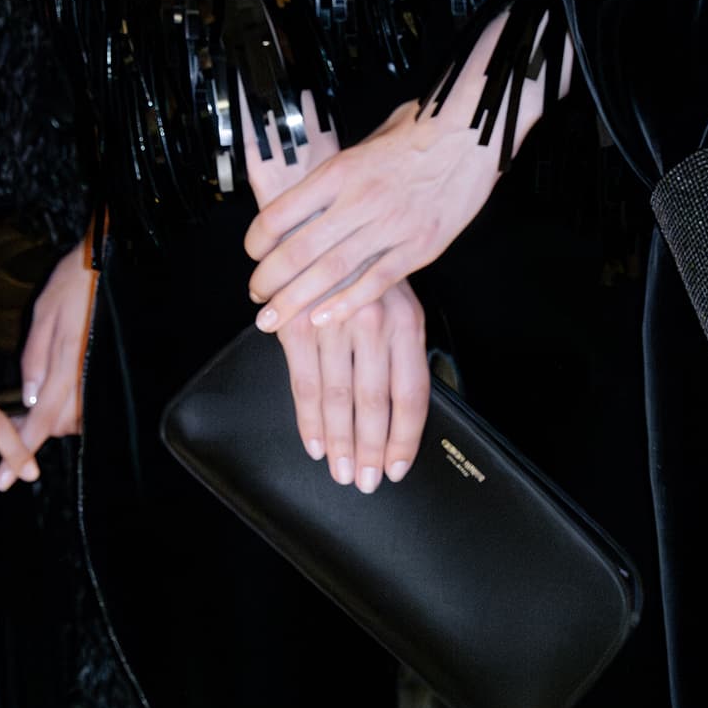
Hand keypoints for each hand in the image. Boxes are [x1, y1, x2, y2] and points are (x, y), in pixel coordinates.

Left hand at [3, 234, 98, 477]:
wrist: (112, 264)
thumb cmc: (75, 283)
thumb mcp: (43, 316)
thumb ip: (35, 359)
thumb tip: (29, 398)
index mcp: (67, 361)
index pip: (43, 418)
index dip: (22, 450)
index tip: (5, 478)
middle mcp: (88, 373)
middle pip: (62, 424)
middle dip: (38, 428)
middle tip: (15, 418)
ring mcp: (101, 373)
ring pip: (77, 417)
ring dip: (54, 417)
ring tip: (34, 402)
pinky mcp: (108, 369)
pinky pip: (88, 400)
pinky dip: (69, 404)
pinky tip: (57, 390)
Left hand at [245, 13, 572, 331]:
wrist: (474, 130)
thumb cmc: (422, 130)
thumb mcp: (368, 140)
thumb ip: (340, 172)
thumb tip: (312, 194)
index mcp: (341, 170)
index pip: (282, 212)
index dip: (258, 240)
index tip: (253, 254)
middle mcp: (360, 199)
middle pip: (300, 250)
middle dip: (269, 281)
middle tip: (256, 299)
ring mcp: (391, 226)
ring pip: (332, 272)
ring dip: (297, 300)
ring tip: (274, 319)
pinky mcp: (420, 246)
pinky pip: (376, 282)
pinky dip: (346, 303)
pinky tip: (324, 317)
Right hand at [275, 279, 429, 490]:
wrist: (318, 225)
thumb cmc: (363, 271)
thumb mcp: (399, 301)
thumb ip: (401, 349)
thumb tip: (402, 413)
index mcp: (406, 322)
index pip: (410, 394)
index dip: (404, 438)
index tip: (396, 467)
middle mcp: (372, 324)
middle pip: (374, 403)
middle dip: (369, 450)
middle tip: (365, 482)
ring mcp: (333, 324)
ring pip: (338, 399)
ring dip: (340, 443)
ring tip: (341, 472)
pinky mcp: (296, 325)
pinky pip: (304, 384)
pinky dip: (309, 421)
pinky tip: (315, 445)